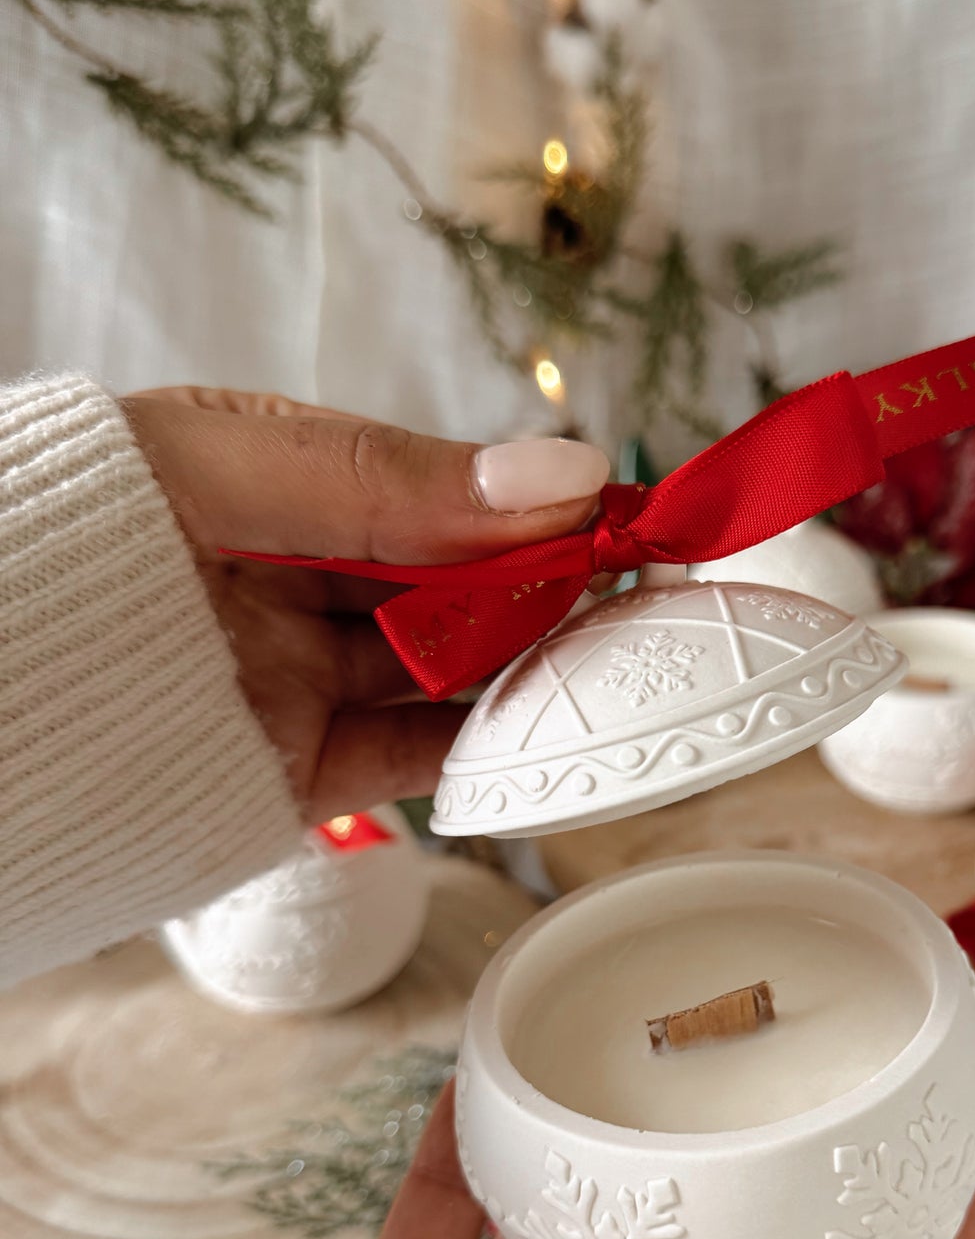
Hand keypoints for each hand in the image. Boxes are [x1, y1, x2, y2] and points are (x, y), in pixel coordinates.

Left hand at [122, 387, 607, 820]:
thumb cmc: (77, 539)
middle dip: (541, 585)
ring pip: (442, 671)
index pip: (429, 487)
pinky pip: (408, 758)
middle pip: (448, 583)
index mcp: (273, 483)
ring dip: (526, 667)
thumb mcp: (230, 469)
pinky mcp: (296, 768)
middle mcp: (293, 580)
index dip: (523, 500)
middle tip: (634, 591)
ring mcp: (296, 677)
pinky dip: (479, 748)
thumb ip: (391, 478)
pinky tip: (538, 729)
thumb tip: (560, 471)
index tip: (611, 511)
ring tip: (611, 661)